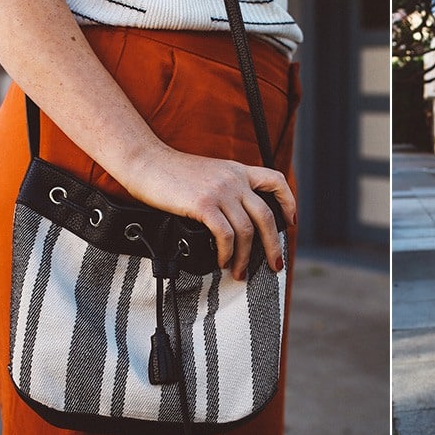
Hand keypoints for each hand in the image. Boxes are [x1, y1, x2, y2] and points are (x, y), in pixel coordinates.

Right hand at [125, 146, 294, 279]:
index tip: (290, 222)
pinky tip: (222, 261)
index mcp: (238, 170)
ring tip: (239, 272)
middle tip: (274, 265)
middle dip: (274, 245)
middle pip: (267, 216)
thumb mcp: (208, 173)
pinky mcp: (204, 205)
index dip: (288, 202)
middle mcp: (234, 180)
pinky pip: (226, 235)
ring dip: (245, 258)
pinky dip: (227, 253)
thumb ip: (225, 188)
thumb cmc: (169, 172)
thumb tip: (234, 219)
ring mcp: (220, 192)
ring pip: (247, 231)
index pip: (276, 181)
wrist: (144, 161)